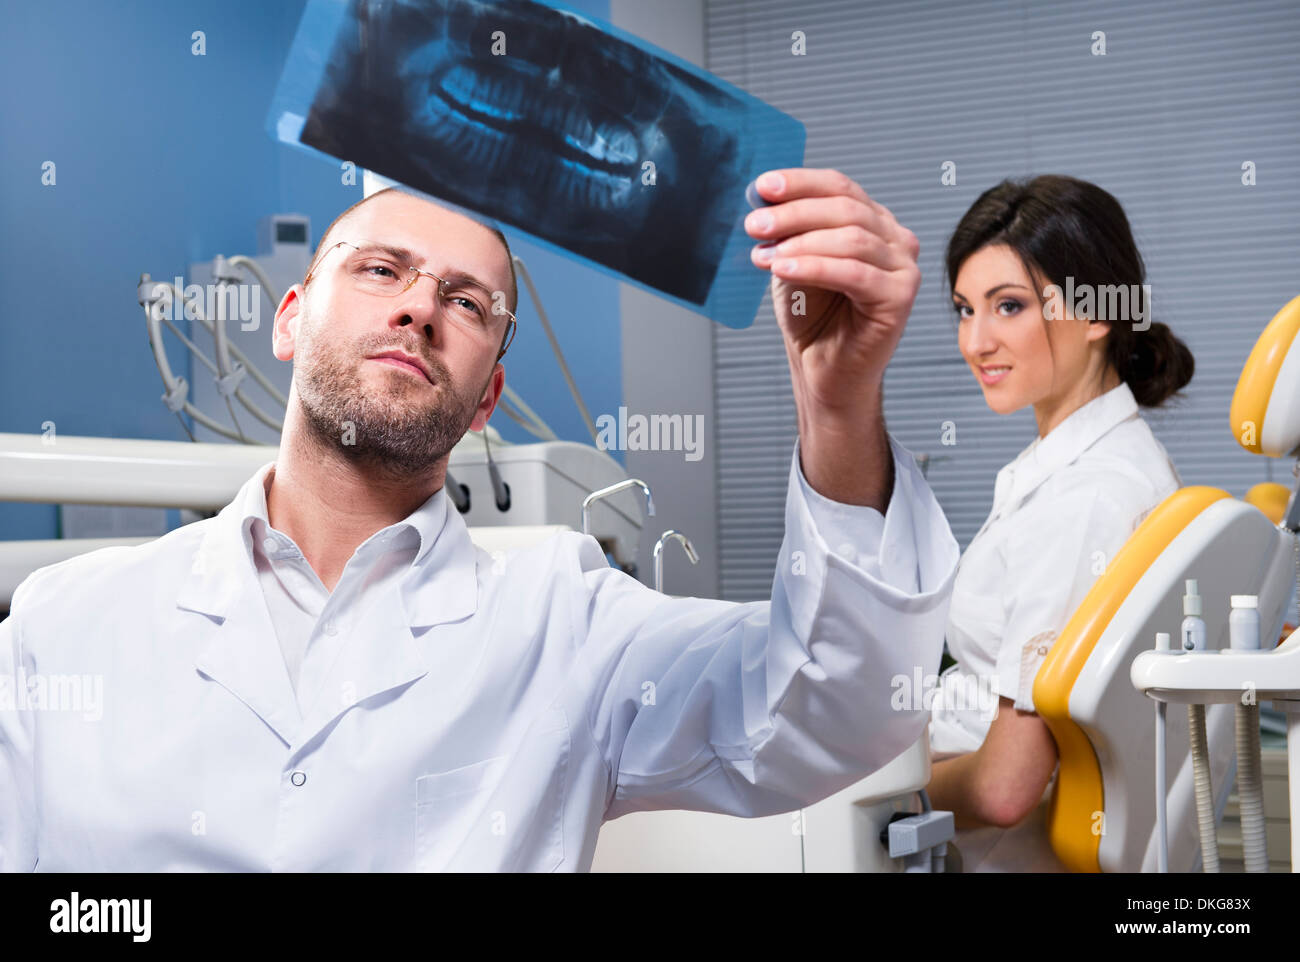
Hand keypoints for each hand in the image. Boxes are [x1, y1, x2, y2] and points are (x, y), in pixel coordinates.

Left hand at [745, 168, 919, 418]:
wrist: (821, 370)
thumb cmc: (812, 318)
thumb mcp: (792, 261)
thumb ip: (785, 230)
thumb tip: (761, 196)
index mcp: (872, 222)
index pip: (839, 187)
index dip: (800, 183)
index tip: (762, 187)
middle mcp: (894, 239)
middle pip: (845, 208)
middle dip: (794, 213)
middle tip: (754, 224)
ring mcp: (903, 266)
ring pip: (851, 238)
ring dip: (800, 242)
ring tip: (763, 255)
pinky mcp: (901, 296)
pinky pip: (854, 272)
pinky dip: (814, 267)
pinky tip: (782, 269)